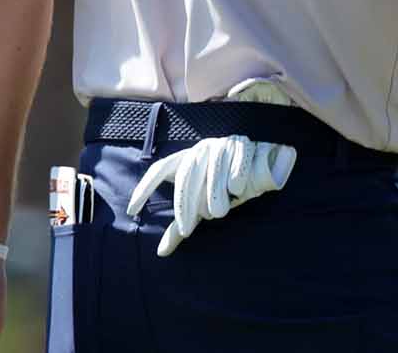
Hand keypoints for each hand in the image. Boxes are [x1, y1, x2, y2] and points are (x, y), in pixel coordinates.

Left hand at [125, 135, 296, 255]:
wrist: (265, 165)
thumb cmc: (228, 188)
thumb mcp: (204, 206)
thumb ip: (182, 224)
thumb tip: (161, 252)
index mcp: (188, 159)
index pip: (160, 169)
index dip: (144, 188)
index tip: (132, 209)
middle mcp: (201, 149)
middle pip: (186, 177)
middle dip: (184, 206)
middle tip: (186, 230)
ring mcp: (221, 145)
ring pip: (212, 176)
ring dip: (215, 198)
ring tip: (219, 212)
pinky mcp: (242, 146)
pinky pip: (236, 171)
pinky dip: (237, 183)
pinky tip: (239, 190)